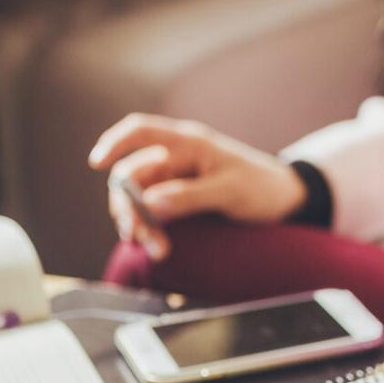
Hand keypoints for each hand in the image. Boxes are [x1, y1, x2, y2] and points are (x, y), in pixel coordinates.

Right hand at [88, 113, 306, 259]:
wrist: (286, 201)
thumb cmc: (262, 187)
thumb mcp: (230, 191)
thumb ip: (189, 196)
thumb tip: (150, 204)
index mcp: (188, 143)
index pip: (141, 132)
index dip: (115, 143)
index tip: (97, 164)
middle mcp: (177, 159)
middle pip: (133, 175)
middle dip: (129, 206)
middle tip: (137, 236)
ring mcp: (177, 182)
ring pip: (140, 199)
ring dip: (141, 224)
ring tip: (156, 250)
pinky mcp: (180, 203)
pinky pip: (153, 214)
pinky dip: (151, 230)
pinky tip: (156, 248)